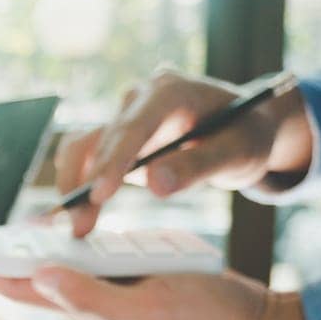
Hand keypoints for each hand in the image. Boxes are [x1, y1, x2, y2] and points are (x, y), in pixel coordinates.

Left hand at [0, 258, 317, 319]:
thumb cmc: (200, 314)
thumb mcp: (148, 303)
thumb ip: (94, 295)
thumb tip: (40, 275)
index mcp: (81, 303)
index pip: (14, 284)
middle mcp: (82, 299)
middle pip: (18, 277)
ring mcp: (99, 292)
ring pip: (39, 271)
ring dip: (6, 256)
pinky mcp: (119, 282)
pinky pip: (69, 265)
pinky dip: (45, 251)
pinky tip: (33, 240)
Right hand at [57, 68, 312, 236]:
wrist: (243, 128)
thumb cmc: (245, 136)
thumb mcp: (237, 152)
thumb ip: (198, 166)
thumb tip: (155, 185)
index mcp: (171, 91)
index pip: (134, 126)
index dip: (113, 160)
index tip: (100, 195)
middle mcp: (139, 98)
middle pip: (100, 139)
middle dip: (87, 184)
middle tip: (80, 227)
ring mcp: (124, 116)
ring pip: (82, 147)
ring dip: (74, 185)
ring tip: (78, 226)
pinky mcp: (115, 137)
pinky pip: (84, 156)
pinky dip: (77, 183)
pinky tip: (79, 213)